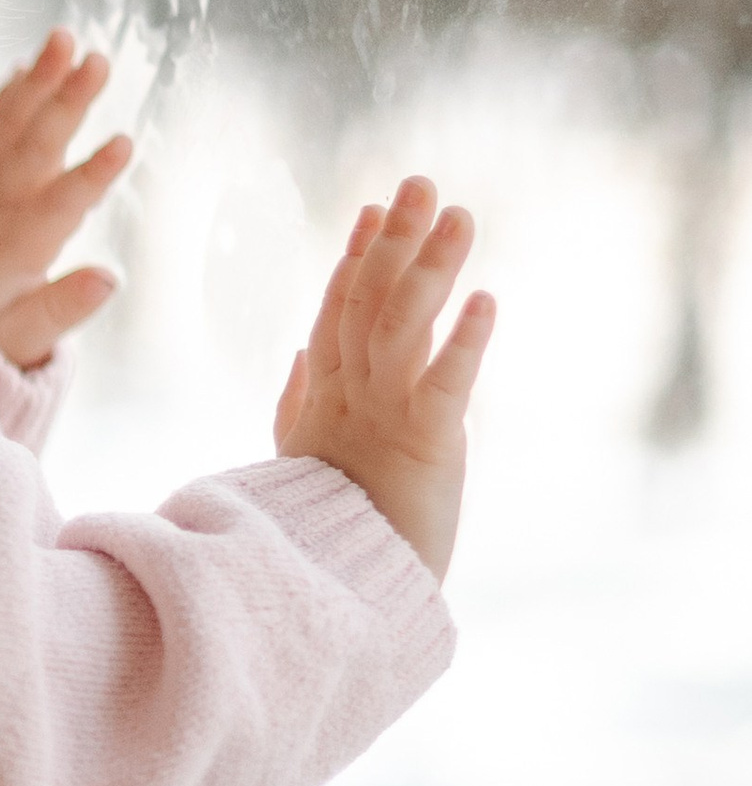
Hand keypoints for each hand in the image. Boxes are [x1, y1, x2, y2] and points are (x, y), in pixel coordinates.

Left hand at [0, 29, 131, 369]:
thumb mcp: (25, 338)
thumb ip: (62, 308)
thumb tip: (110, 280)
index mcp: (19, 245)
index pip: (60, 206)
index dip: (90, 176)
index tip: (123, 143)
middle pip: (34, 148)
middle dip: (66, 103)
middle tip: (99, 61)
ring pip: (8, 124)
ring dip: (37, 80)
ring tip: (65, 38)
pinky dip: (4, 94)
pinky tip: (27, 64)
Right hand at [274, 177, 492, 581]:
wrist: (335, 602)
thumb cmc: (323, 536)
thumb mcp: (303, 462)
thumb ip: (298, 404)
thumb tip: (300, 356)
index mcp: (325, 401)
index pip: (338, 312)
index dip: (356, 258)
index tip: (374, 209)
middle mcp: (350, 399)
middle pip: (369, 303)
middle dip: (394, 241)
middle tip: (420, 183)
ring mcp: (383, 418)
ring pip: (402, 327)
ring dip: (431, 268)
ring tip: (459, 217)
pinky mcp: (423, 447)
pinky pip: (445, 385)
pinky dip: (465, 342)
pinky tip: (487, 300)